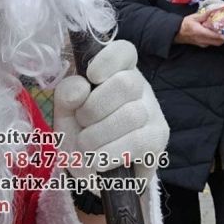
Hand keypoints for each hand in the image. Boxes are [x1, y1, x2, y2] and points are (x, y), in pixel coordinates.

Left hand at [53, 40, 169, 182]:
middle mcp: (139, 86)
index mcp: (116, 71)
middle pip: (126, 84)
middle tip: (82, 122)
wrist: (94, 172)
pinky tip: (99, 160)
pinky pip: (137, 141)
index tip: (91, 77)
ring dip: (98, 135)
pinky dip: (111, 153)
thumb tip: (82, 87)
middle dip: (94, 108)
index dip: (108, 60)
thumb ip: (66, 94)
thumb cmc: (82, 132)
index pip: (124, 51)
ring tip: (86, 146)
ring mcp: (152, 111)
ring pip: (131, 115)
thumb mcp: (66, 112)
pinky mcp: (158, 137)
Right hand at [174, 12, 223, 46]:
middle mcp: (202, 40)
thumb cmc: (185, 24)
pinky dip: (218, 40)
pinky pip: (212, 43)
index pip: (213, 36)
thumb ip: (205, 15)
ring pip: (216, 44)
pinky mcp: (202, 45)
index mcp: (200, 32)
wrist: (177, 33)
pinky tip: (221, 34)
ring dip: (223, 40)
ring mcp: (202, 43)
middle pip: (217, 42)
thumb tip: (214, 10)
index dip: (222, 36)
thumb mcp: (194, 17)